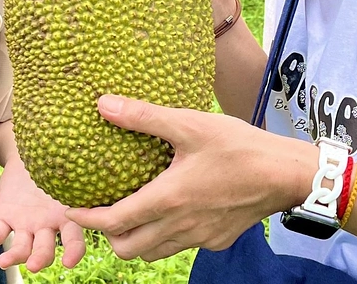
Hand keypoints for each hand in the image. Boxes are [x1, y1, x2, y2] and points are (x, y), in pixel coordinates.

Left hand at [0, 156, 85, 271]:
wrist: (29, 156)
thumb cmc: (54, 165)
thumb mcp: (67, 173)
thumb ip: (76, 182)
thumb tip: (94, 177)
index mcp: (65, 217)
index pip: (73, 239)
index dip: (73, 252)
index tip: (68, 262)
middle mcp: (44, 227)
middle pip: (44, 250)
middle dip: (40, 259)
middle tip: (33, 265)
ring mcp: (24, 225)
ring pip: (21, 247)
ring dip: (14, 256)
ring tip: (4, 261)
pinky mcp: (4, 218)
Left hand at [65, 95, 315, 261]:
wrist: (288, 174)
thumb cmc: (239, 146)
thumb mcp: (189, 124)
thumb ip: (144, 117)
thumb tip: (103, 105)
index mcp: (167, 200)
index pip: (113, 222)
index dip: (86, 217)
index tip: (68, 207)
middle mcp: (180, 227)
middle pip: (128, 248)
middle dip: (108, 234)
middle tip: (102, 208)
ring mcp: (200, 238)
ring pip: (153, 251)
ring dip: (136, 237)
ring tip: (131, 210)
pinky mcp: (217, 240)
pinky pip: (181, 245)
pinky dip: (165, 235)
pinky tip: (171, 208)